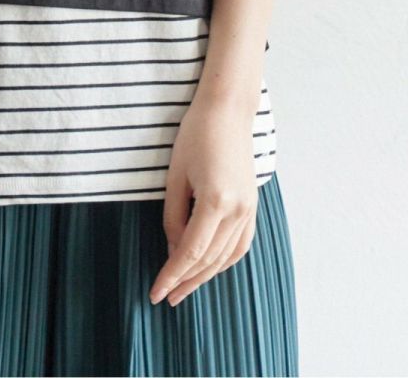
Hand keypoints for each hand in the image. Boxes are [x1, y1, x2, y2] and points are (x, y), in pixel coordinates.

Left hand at [148, 92, 259, 307]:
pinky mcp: (252, 205)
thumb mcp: (175, 175)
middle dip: (185, 281)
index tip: (155, 293)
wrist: (228, 110)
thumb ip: (173, 216)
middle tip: (165, 297)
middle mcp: (237, 210)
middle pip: (209, 260)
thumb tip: (174, 249)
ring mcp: (249, 209)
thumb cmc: (196, 134)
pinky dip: (224, 261)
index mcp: (215, 201)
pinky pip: (240, 244)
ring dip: (204, 276)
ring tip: (183, 289)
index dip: (171, 275)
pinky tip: (209, 269)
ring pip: (226, 257)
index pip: (190, 252)